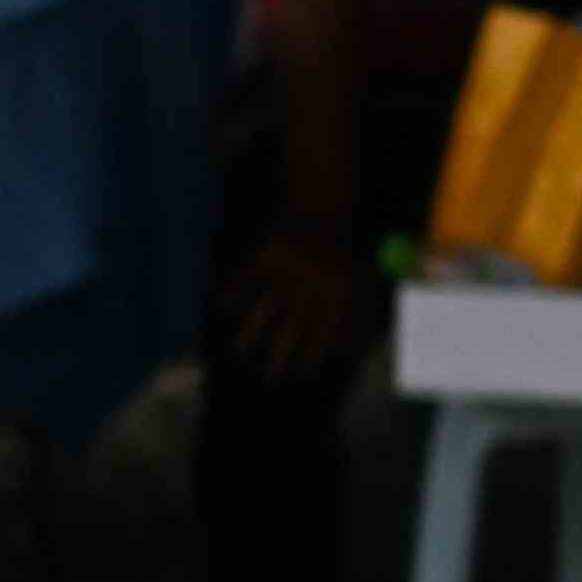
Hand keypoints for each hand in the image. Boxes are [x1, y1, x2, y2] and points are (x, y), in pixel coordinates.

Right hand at [226, 229, 368, 381]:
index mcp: (339, 290)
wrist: (324, 204)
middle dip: (281, 354)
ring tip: (241, 350)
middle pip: (293, 326)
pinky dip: (234, 291)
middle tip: (270, 377)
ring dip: (252, 332)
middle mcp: (312, 284)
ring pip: (266, 307)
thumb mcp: (358, 276)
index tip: (302, 374)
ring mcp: (287, 270)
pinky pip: (248, 278)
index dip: (313, 354)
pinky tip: (223, 306)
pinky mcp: (268, 254)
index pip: (324, 331)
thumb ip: (353, 311)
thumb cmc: (343, 248)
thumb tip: (346, 349)